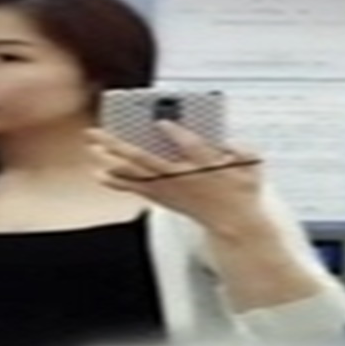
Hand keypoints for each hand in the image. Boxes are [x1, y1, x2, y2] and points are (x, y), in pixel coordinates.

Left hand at [85, 120, 264, 230]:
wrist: (234, 223)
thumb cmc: (241, 188)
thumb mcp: (252, 166)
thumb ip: (242, 151)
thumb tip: (230, 144)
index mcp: (207, 166)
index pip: (192, 148)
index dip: (177, 136)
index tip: (162, 122)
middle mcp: (182, 177)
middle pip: (147, 158)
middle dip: (121, 144)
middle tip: (100, 132)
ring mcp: (169, 188)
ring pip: (135, 171)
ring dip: (111, 158)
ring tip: (92, 145)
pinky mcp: (163, 196)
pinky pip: (135, 188)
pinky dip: (116, 181)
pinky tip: (98, 173)